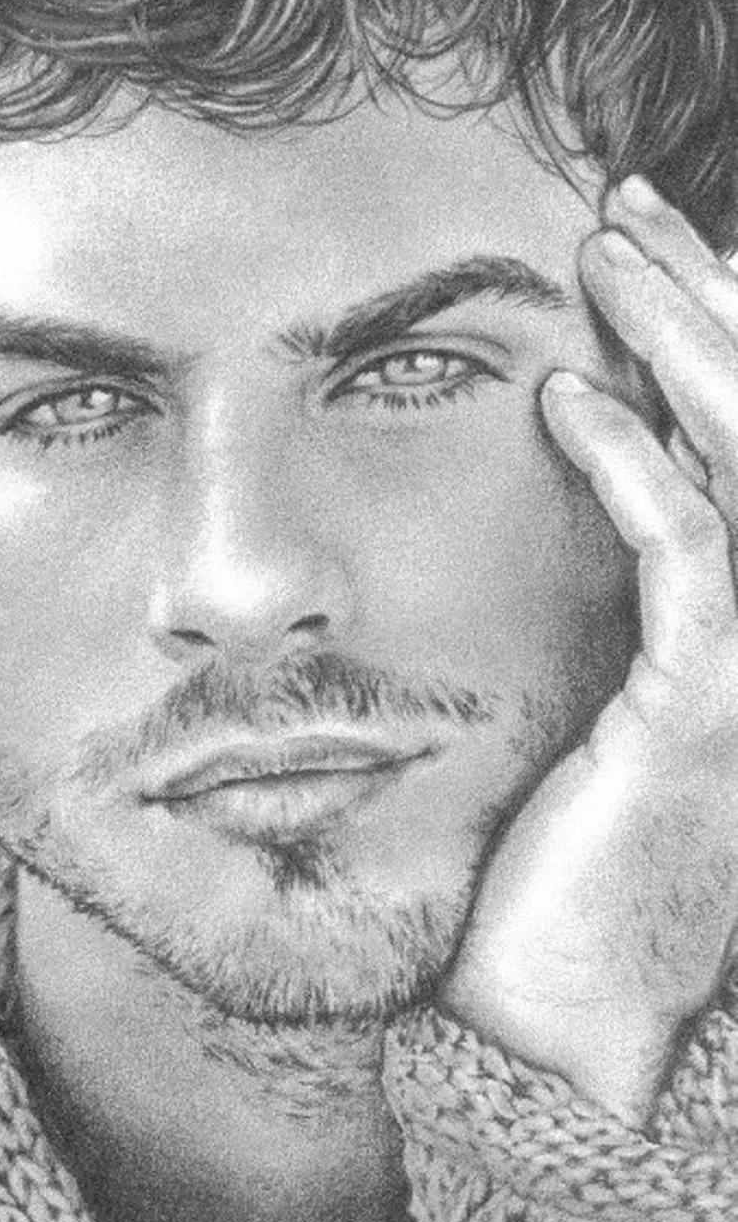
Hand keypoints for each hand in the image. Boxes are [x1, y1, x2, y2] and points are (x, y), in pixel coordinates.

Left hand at [441, 176, 737, 1125]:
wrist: (561, 1014)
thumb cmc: (543, 875)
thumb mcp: (566, 715)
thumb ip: (570, 618)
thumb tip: (505, 525)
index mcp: (727, 624)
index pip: (731, 442)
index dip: (697, 338)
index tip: (627, 262)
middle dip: (699, 301)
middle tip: (625, 206)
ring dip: (677, 343)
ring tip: (606, 250)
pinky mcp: (704, 708)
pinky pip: (689, 554)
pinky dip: (633, 467)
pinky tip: (570, 398)